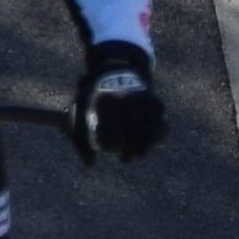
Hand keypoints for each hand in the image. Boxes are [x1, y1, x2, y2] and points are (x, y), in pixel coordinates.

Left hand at [76, 40, 163, 161]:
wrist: (120, 73)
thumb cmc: (96, 99)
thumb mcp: (80, 112)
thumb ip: (80, 140)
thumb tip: (90, 165)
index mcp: (105, 100)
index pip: (107, 127)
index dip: (107, 142)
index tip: (106, 148)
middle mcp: (125, 98)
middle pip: (128, 133)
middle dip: (128, 150)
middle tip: (125, 159)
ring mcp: (142, 100)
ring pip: (146, 131)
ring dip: (144, 147)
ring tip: (138, 156)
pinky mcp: (156, 102)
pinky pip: (159, 125)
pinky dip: (156, 136)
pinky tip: (152, 144)